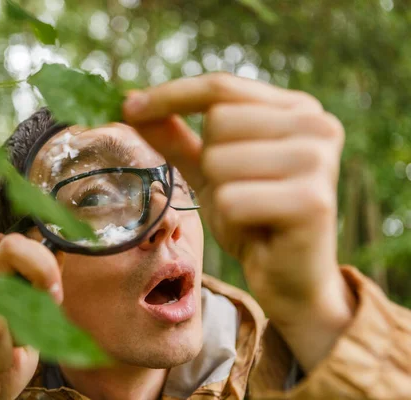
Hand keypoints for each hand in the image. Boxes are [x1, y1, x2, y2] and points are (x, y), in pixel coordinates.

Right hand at [0, 233, 62, 398]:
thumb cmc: (4, 357)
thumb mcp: (26, 320)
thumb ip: (33, 286)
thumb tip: (34, 245)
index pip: (12, 245)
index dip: (42, 266)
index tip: (55, 295)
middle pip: (5, 291)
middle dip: (25, 325)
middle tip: (17, 344)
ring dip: (6, 355)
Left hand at [122, 73, 355, 370]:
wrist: (291, 278)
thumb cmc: (252, 218)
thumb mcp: (209, 172)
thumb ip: (177, 137)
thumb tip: (131, 102)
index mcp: (296, 108)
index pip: (221, 87)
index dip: (171, 95)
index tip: (128, 106)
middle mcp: (316, 124)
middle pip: (218, 122)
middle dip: (210, 164)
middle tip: (239, 192)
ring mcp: (318, 160)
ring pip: (220, 161)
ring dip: (221, 194)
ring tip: (250, 212)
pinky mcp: (312, 201)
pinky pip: (232, 200)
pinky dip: (231, 220)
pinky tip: (257, 230)